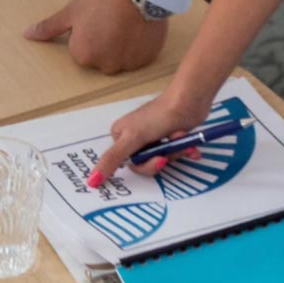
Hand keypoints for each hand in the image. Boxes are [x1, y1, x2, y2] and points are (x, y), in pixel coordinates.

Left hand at [26, 0, 169, 74]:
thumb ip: (49, 28)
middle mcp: (105, 66)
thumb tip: (27, 35)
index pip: (80, 49)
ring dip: (121, 44)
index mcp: (83, 55)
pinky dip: (138, 45)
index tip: (94, 19)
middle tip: (109, 20)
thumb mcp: (71, 12)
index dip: (86, 32)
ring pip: (120, 57)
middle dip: (103, 41)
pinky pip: (138, 56)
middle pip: (100, 56)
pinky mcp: (147, 60)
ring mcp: (128, 65)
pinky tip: (137, 28)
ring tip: (125, 23)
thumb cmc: (100, 0)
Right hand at [87, 86, 216, 186]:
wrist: (188, 100)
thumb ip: (113, 159)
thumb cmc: (158, 116)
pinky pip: (175, 153)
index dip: (147, 165)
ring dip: (176, 151)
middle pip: (147, 163)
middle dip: (164, 156)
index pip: (130, 165)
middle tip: (171, 149)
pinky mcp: (169, 137)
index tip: (161, 159)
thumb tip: (92, 182)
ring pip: (163, 159)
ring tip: (182, 138)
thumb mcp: (132, 138)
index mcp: (120, 136)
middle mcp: (135, 138)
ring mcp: (153, 137)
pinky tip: (191, 145)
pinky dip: (185, 150)